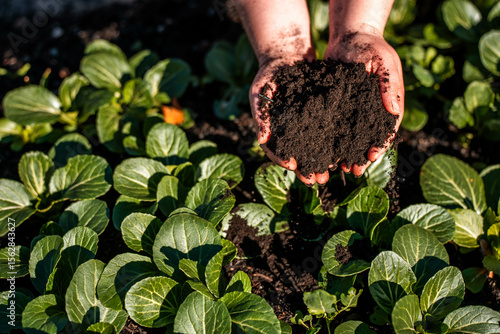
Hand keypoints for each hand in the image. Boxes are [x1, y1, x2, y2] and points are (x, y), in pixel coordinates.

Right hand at [249, 56, 329, 184]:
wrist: (287, 55)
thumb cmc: (268, 73)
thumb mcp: (260, 91)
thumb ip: (260, 115)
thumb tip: (261, 140)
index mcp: (272, 129)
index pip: (274, 150)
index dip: (282, 159)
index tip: (292, 166)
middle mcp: (288, 131)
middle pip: (296, 154)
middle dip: (306, 169)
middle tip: (317, 180)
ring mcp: (304, 124)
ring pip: (312, 148)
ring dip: (321, 161)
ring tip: (331, 172)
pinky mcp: (319, 115)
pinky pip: (326, 132)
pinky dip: (333, 143)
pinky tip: (342, 151)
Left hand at [325, 30, 403, 176]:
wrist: (349, 36)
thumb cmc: (370, 46)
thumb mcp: (383, 61)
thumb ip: (389, 84)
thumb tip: (394, 110)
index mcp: (388, 103)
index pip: (387, 129)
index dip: (380, 145)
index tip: (371, 157)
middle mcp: (372, 110)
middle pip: (369, 138)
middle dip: (362, 155)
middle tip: (354, 170)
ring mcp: (355, 110)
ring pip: (351, 136)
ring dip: (346, 152)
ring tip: (339, 167)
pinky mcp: (338, 106)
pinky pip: (335, 126)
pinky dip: (331, 139)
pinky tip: (324, 150)